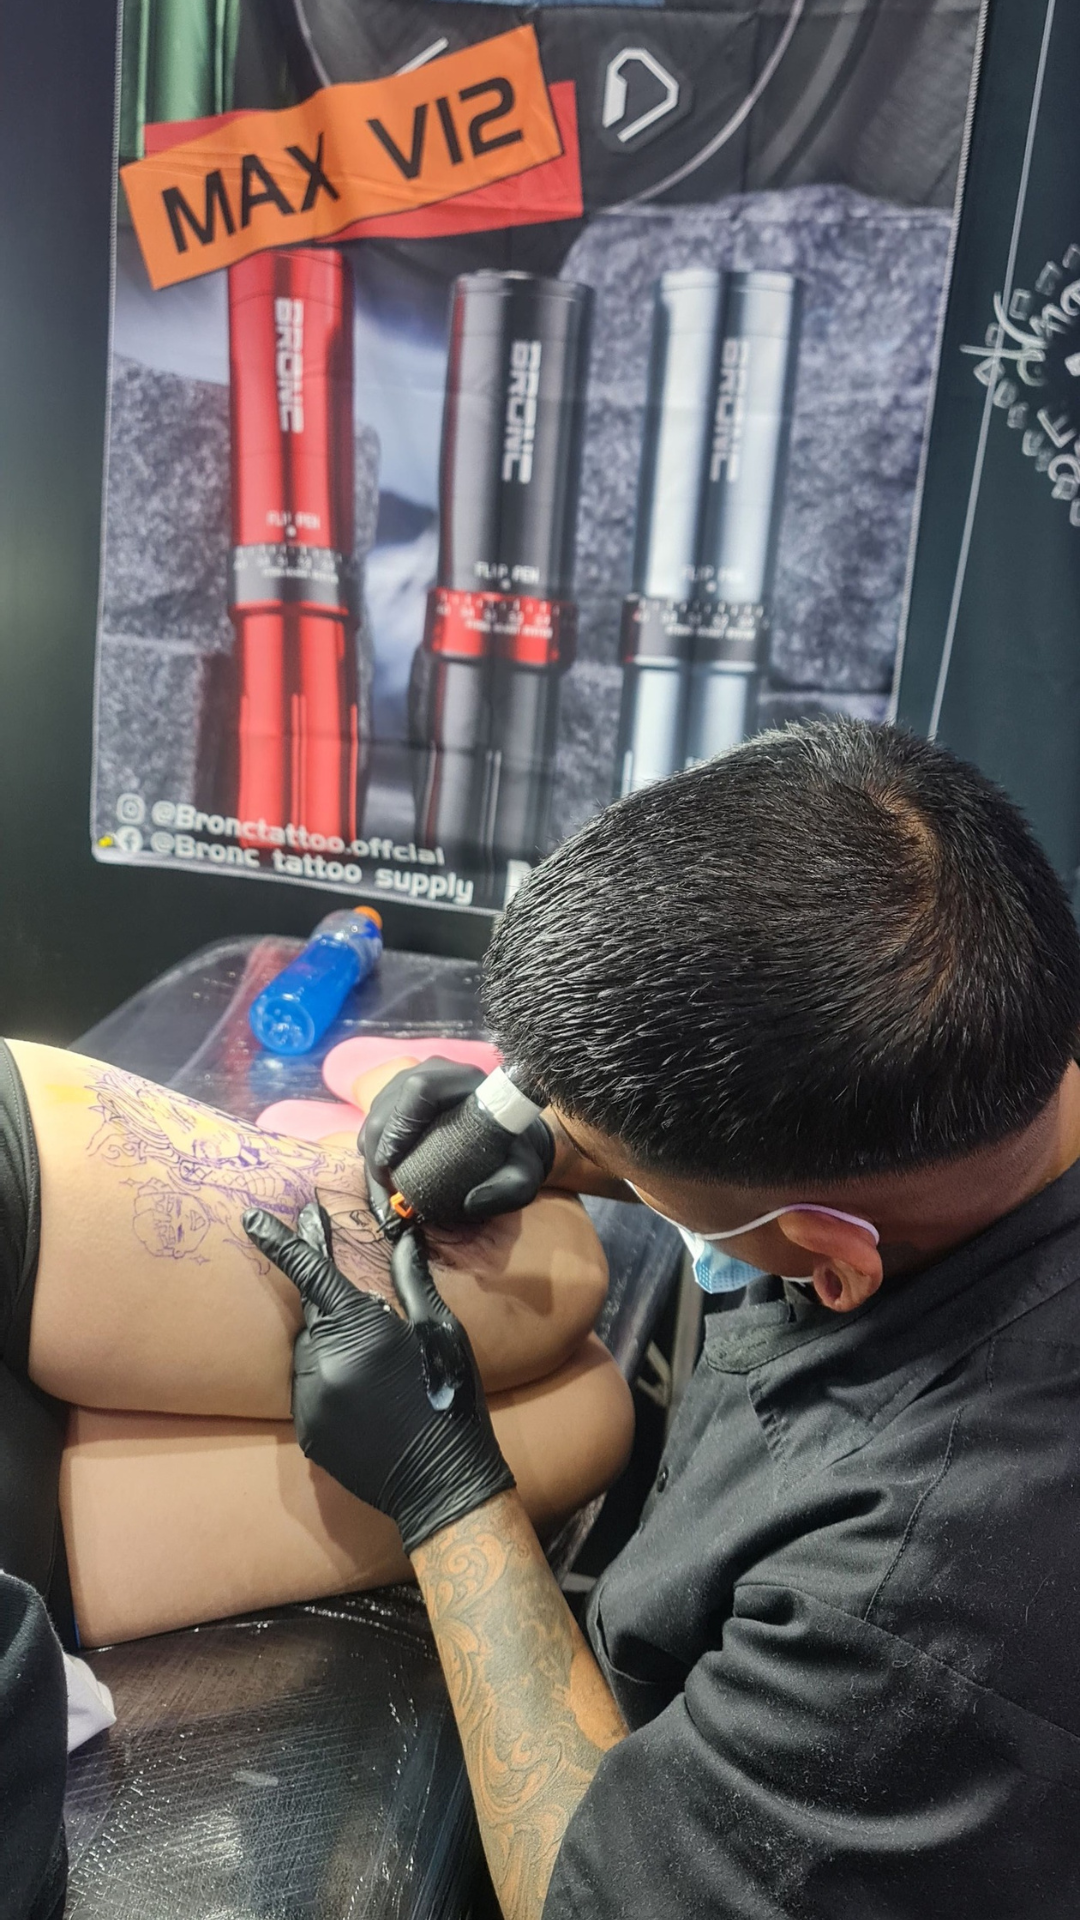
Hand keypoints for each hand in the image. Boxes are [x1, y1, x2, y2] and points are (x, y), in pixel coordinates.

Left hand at [243, 1202, 513, 1552]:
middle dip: (334, 1310)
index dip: (283, 1241)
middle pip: (315, 1315)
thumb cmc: (450, 1396)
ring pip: (310, 1352)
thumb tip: (402, 1238)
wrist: (440, 1480)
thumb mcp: (439, 1330)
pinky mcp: (306, 1430)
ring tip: (379, 1377)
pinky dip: (329, 1383)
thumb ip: (411, 1280)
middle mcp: (326, 1360)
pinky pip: (309, 1389)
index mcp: (361, 1328)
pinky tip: (365, 1402)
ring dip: (334, 1349)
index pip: (311, 1272)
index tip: (250, 1218)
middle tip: (374, 1330)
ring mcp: (311, 1399)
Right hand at [362, 1058, 554, 1220]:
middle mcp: (436, 1072)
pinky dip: (372, 1146)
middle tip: (384, 1185)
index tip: (391, 1165)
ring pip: (376, 1109)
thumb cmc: (514, 1154)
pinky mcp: (401, 1093)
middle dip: (377, 1145)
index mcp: (466, 1080)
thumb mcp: (523, 1175)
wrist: (508, 1138)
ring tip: (383, 1186)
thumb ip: (509, 1189)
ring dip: (371, 1149)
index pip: (419, 1090)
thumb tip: (471, 1203)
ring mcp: (414, 1078)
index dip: (398, 1126)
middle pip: (389, 1101)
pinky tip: (383, 1173)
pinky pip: (375, 1115)